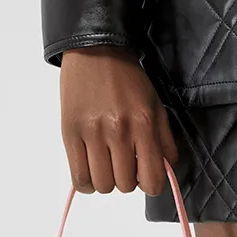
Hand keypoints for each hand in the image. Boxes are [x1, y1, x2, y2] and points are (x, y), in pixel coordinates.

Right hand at [59, 46, 177, 194]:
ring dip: (106, 181)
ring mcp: (92, 134)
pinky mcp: (70, 134)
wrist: (96, 50)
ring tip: (105, 164)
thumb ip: (165, 141)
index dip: (149, 184)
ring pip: (102, 186)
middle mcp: (119, 131)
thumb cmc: (127, 80)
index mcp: (144, 125)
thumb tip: (166, 171)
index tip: (144, 175)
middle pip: (124, 186)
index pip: (151, 180)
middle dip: (126, 179)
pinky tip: (90, 170)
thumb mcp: (156, 106)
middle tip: (122, 162)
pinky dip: (86, 183)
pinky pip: (78, 178)